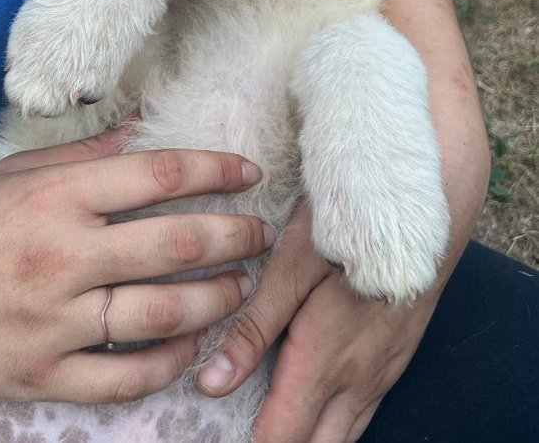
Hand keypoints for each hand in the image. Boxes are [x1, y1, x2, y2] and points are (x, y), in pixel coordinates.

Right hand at [0, 130, 272, 402]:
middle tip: (259, 233)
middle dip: (232, 236)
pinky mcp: (42, 376)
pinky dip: (169, 362)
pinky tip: (190, 345)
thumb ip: (84, 156)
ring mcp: (53, 323)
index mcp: (54, 198)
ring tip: (238, 287)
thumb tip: (143, 130)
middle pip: (175, 244)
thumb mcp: (12, 175)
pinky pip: (125, 376)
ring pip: (162, 313)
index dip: (213, 169)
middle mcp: (61, 257)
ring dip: (215, 299)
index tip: (246, 171)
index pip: (156, 175)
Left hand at [197, 204, 436, 442]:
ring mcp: (383, 373)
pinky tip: (321, 408)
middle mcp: (356, 381)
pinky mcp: (399, 359)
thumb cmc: (347, 230)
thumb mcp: (290, 269)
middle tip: (249, 432)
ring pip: (345, 436)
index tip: (226, 437)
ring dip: (311, 440)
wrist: (418, 213)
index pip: (280, 438)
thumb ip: (253, 329)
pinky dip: (337, 425)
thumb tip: (213, 383)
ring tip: (279, 428)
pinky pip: (366, 413)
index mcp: (322, 362)